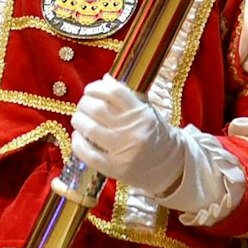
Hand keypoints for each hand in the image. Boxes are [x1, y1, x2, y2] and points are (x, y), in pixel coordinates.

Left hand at [71, 76, 188, 196]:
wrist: (169, 166)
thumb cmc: (155, 136)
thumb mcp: (147, 113)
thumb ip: (127, 97)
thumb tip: (105, 79)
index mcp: (142, 114)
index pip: (114, 92)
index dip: (96, 88)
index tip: (90, 90)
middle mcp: (133, 131)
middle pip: (98, 109)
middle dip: (84, 104)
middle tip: (83, 105)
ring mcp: (123, 151)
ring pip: (90, 129)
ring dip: (79, 120)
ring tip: (79, 119)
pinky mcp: (114, 168)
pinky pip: (88, 154)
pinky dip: (78, 142)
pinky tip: (79, 136)